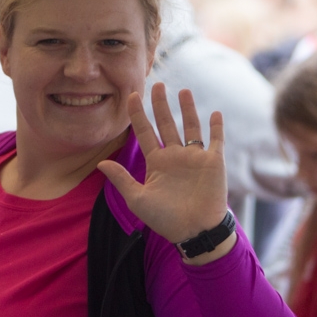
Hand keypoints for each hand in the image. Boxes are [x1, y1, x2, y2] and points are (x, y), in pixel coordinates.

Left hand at [98, 83, 232, 260]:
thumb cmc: (165, 220)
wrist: (194, 232)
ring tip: (183, 91)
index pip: (144, 132)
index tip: (132, 96)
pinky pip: (216, 140)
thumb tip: (99, 163)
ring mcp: (195, 158)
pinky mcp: (214, 162)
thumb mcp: (138, 199)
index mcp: (156, 163)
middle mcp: (175, 156)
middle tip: (157, 85)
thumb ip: (121, 179)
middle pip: (166, 124)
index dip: (138, 115)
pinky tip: (215, 112)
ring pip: (191, 127)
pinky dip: (216, 127)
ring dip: (187, 109)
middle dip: (161, 105)